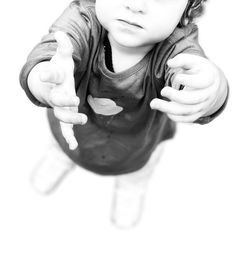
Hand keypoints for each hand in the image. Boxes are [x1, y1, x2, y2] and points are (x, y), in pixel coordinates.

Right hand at [39, 31, 86, 149]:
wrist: (52, 87)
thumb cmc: (60, 72)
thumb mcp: (63, 59)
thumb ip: (64, 48)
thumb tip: (62, 33)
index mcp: (55, 80)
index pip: (50, 76)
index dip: (47, 75)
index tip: (44, 73)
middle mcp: (56, 95)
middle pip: (57, 100)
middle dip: (64, 101)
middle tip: (74, 100)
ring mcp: (60, 107)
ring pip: (62, 116)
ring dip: (71, 120)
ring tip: (83, 119)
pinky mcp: (66, 115)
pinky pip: (66, 128)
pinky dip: (69, 137)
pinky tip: (73, 147)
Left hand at [150, 53, 226, 122]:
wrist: (213, 86)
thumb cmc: (200, 70)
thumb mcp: (194, 61)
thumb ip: (182, 59)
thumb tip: (169, 63)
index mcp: (209, 79)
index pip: (200, 82)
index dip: (187, 80)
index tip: (176, 76)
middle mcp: (207, 95)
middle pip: (192, 100)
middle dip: (175, 96)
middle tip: (163, 91)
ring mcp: (203, 107)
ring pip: (186, 112)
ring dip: (168, 109)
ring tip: (153, 103)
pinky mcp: (196, 115)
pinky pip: (184, 119)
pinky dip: (173, 116)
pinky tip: (163, 109)